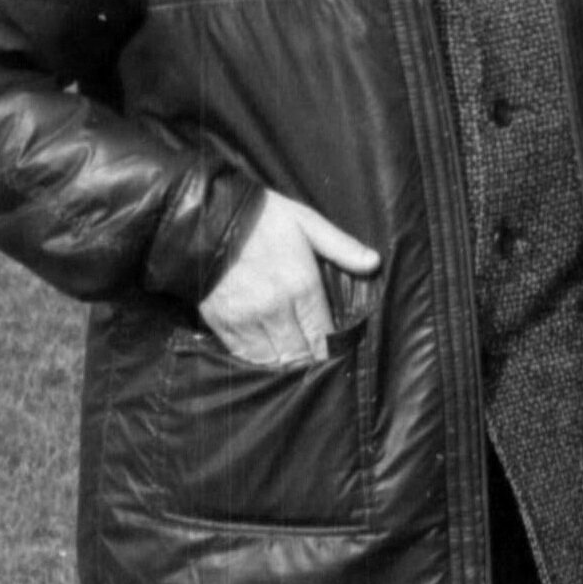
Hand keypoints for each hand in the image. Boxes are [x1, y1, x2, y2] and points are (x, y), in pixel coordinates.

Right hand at [202, 192, 381, 367]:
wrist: (208, 217)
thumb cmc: (263, 217)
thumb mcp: (307, 222)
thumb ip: (342, 246)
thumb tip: (374, 263)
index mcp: (301, 286)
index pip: (323, 337)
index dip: (332, 352)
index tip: (336, 355)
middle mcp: (275, 309)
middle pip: (300, 355)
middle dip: (311, 363)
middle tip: (317, 364)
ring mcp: (247, 320)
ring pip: (274, 362)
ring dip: (286, 366)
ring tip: (295, 364)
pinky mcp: (223, 324)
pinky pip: (246, 357)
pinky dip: (260, 361)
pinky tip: (269, 358)